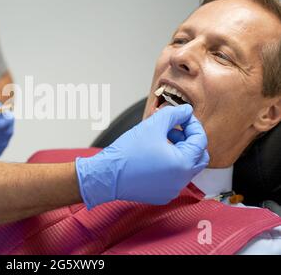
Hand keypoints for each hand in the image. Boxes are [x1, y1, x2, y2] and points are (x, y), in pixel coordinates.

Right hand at [76, 104, 208, 208]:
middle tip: (174, 129)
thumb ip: (174, 114)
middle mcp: (181, 180)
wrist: (107, 175)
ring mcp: (172, 190)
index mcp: (183, 164)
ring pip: (186, 167)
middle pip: (198, 156)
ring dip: (179, 151)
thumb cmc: (127, 153)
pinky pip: (174, 178)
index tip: (182, 117)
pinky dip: (170, 165)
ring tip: (161, 140)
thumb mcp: (152, 125)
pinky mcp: (162, 195)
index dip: (193, 124)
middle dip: (189, 140)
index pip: (200, 140)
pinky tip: (154, 156)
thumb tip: (186, 111)